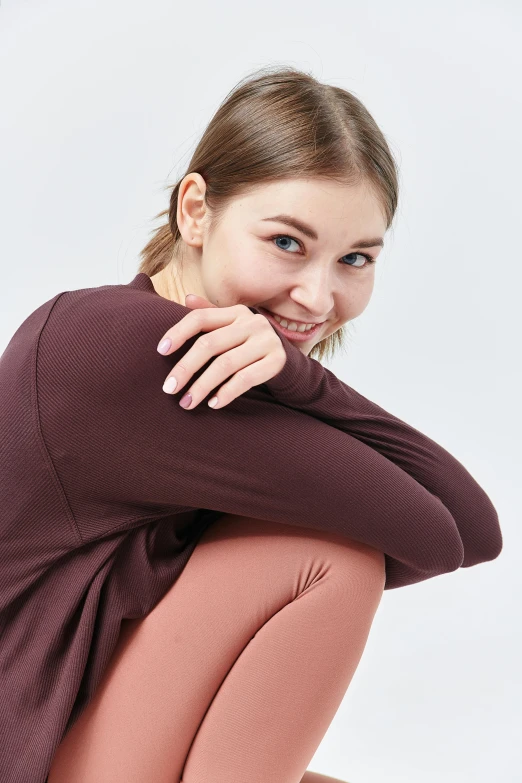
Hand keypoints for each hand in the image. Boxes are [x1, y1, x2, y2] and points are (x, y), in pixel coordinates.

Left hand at [156, 294, 286, 409]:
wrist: (287, 360)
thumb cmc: (248, 344)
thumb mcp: (231, 327)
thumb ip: (210, 314)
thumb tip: (187, 298)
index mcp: (236, 312)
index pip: (200, 318)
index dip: (178, 332)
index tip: (161, 351)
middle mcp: (252, 323)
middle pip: (210, 344)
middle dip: (185, 368)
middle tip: (169, 388)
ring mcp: (266, 342)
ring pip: (225, 365)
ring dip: (202, 386)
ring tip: (187, 402)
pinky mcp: (276, 362)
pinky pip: (245, 379)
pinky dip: (226, 393)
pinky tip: (213, 403)